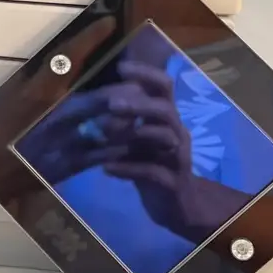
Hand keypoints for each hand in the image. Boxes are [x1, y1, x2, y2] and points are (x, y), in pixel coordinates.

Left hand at [98, 58, 247, 243]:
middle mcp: (176, 133)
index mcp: (166, 119)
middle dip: (139, 104)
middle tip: (111, 103)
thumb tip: (94, 95)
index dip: (147, 74)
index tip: (122, 67)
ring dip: (135, 133)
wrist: (175, 205)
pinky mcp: (173, 183)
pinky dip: (128, 168)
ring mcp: (178, 158)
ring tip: (105, 132)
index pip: (164, 88)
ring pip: (165, 138)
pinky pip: (152, 172)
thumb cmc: (151, 164)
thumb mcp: (137, 139)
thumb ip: (124, 119)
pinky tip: (106, 167)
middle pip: (165, 110)